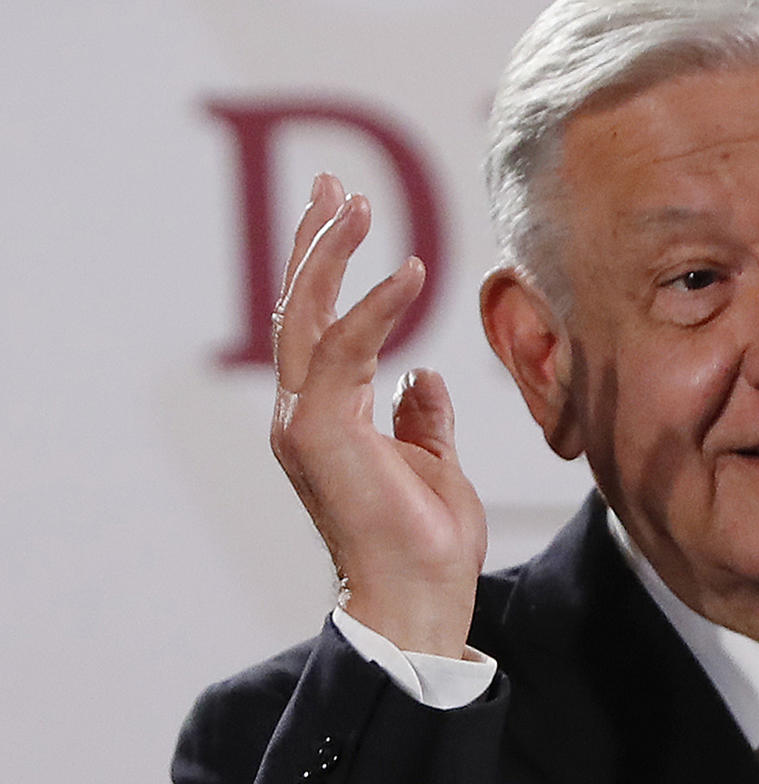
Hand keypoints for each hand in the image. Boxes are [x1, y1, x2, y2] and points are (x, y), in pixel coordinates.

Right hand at [271, 174, 487, 656]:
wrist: (421, 598)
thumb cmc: (427, 545)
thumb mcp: (435, 465)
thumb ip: (422, 419)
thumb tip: (420, 376)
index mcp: (327, 419)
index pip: (321, 327)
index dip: (331, 266)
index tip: (348, 211)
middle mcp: (304, 415)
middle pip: (298, 309)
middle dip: (316, 241)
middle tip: (333, 184)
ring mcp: (305, 423)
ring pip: (306, 318)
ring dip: (331, 254)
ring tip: (356, 201)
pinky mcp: (320, 432)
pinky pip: (347, 350)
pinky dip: (377, 306)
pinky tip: (410, 271)